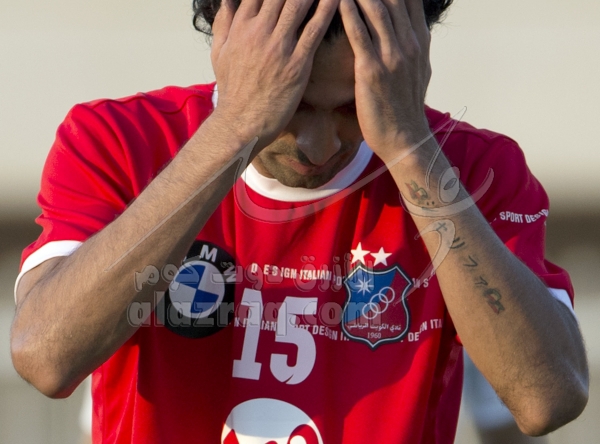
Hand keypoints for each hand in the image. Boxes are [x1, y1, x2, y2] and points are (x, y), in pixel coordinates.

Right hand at [210, 0, 340, 147]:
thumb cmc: (233, 89)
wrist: (242, 123)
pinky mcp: (297, 65)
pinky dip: (327, 10)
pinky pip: (315, 30)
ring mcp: (279, 47)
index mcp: (241, 26)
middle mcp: (259, 31)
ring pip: (299, 4)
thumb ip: (224, 21)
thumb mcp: (220, 52)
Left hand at [338, 0, 431, 162]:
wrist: (404, 138)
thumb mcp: (418, 71)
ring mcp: (392, 56)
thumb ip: (413, 45)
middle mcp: (409, 43)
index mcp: (419, 41)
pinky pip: (359, 34)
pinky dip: (349, 13)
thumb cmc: (404, 106)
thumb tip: (409, 29)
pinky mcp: (372, 71)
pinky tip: (339, 0)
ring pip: (376, 9)